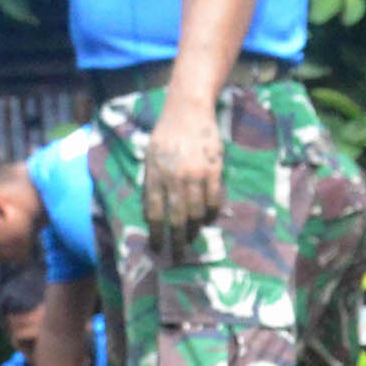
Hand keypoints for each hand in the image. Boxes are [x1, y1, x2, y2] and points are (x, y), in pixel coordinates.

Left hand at [145, 94, 226, 239]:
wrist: (188, 110)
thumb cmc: (166, 134)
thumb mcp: (151, 156)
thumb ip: (151, 182)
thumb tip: (152, 213)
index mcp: (156, 174)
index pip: (155, 212)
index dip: (157, 233)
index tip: (158, 248)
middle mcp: (174, 177)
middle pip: (177, 217)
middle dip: (177, 239)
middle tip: (178, 255)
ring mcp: (195, 174)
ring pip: (196, 211)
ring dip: (194, 228)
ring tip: (193, 238)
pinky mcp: (214, 169)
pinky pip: (214, 199)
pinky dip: (212, 212)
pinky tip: (209, 218)